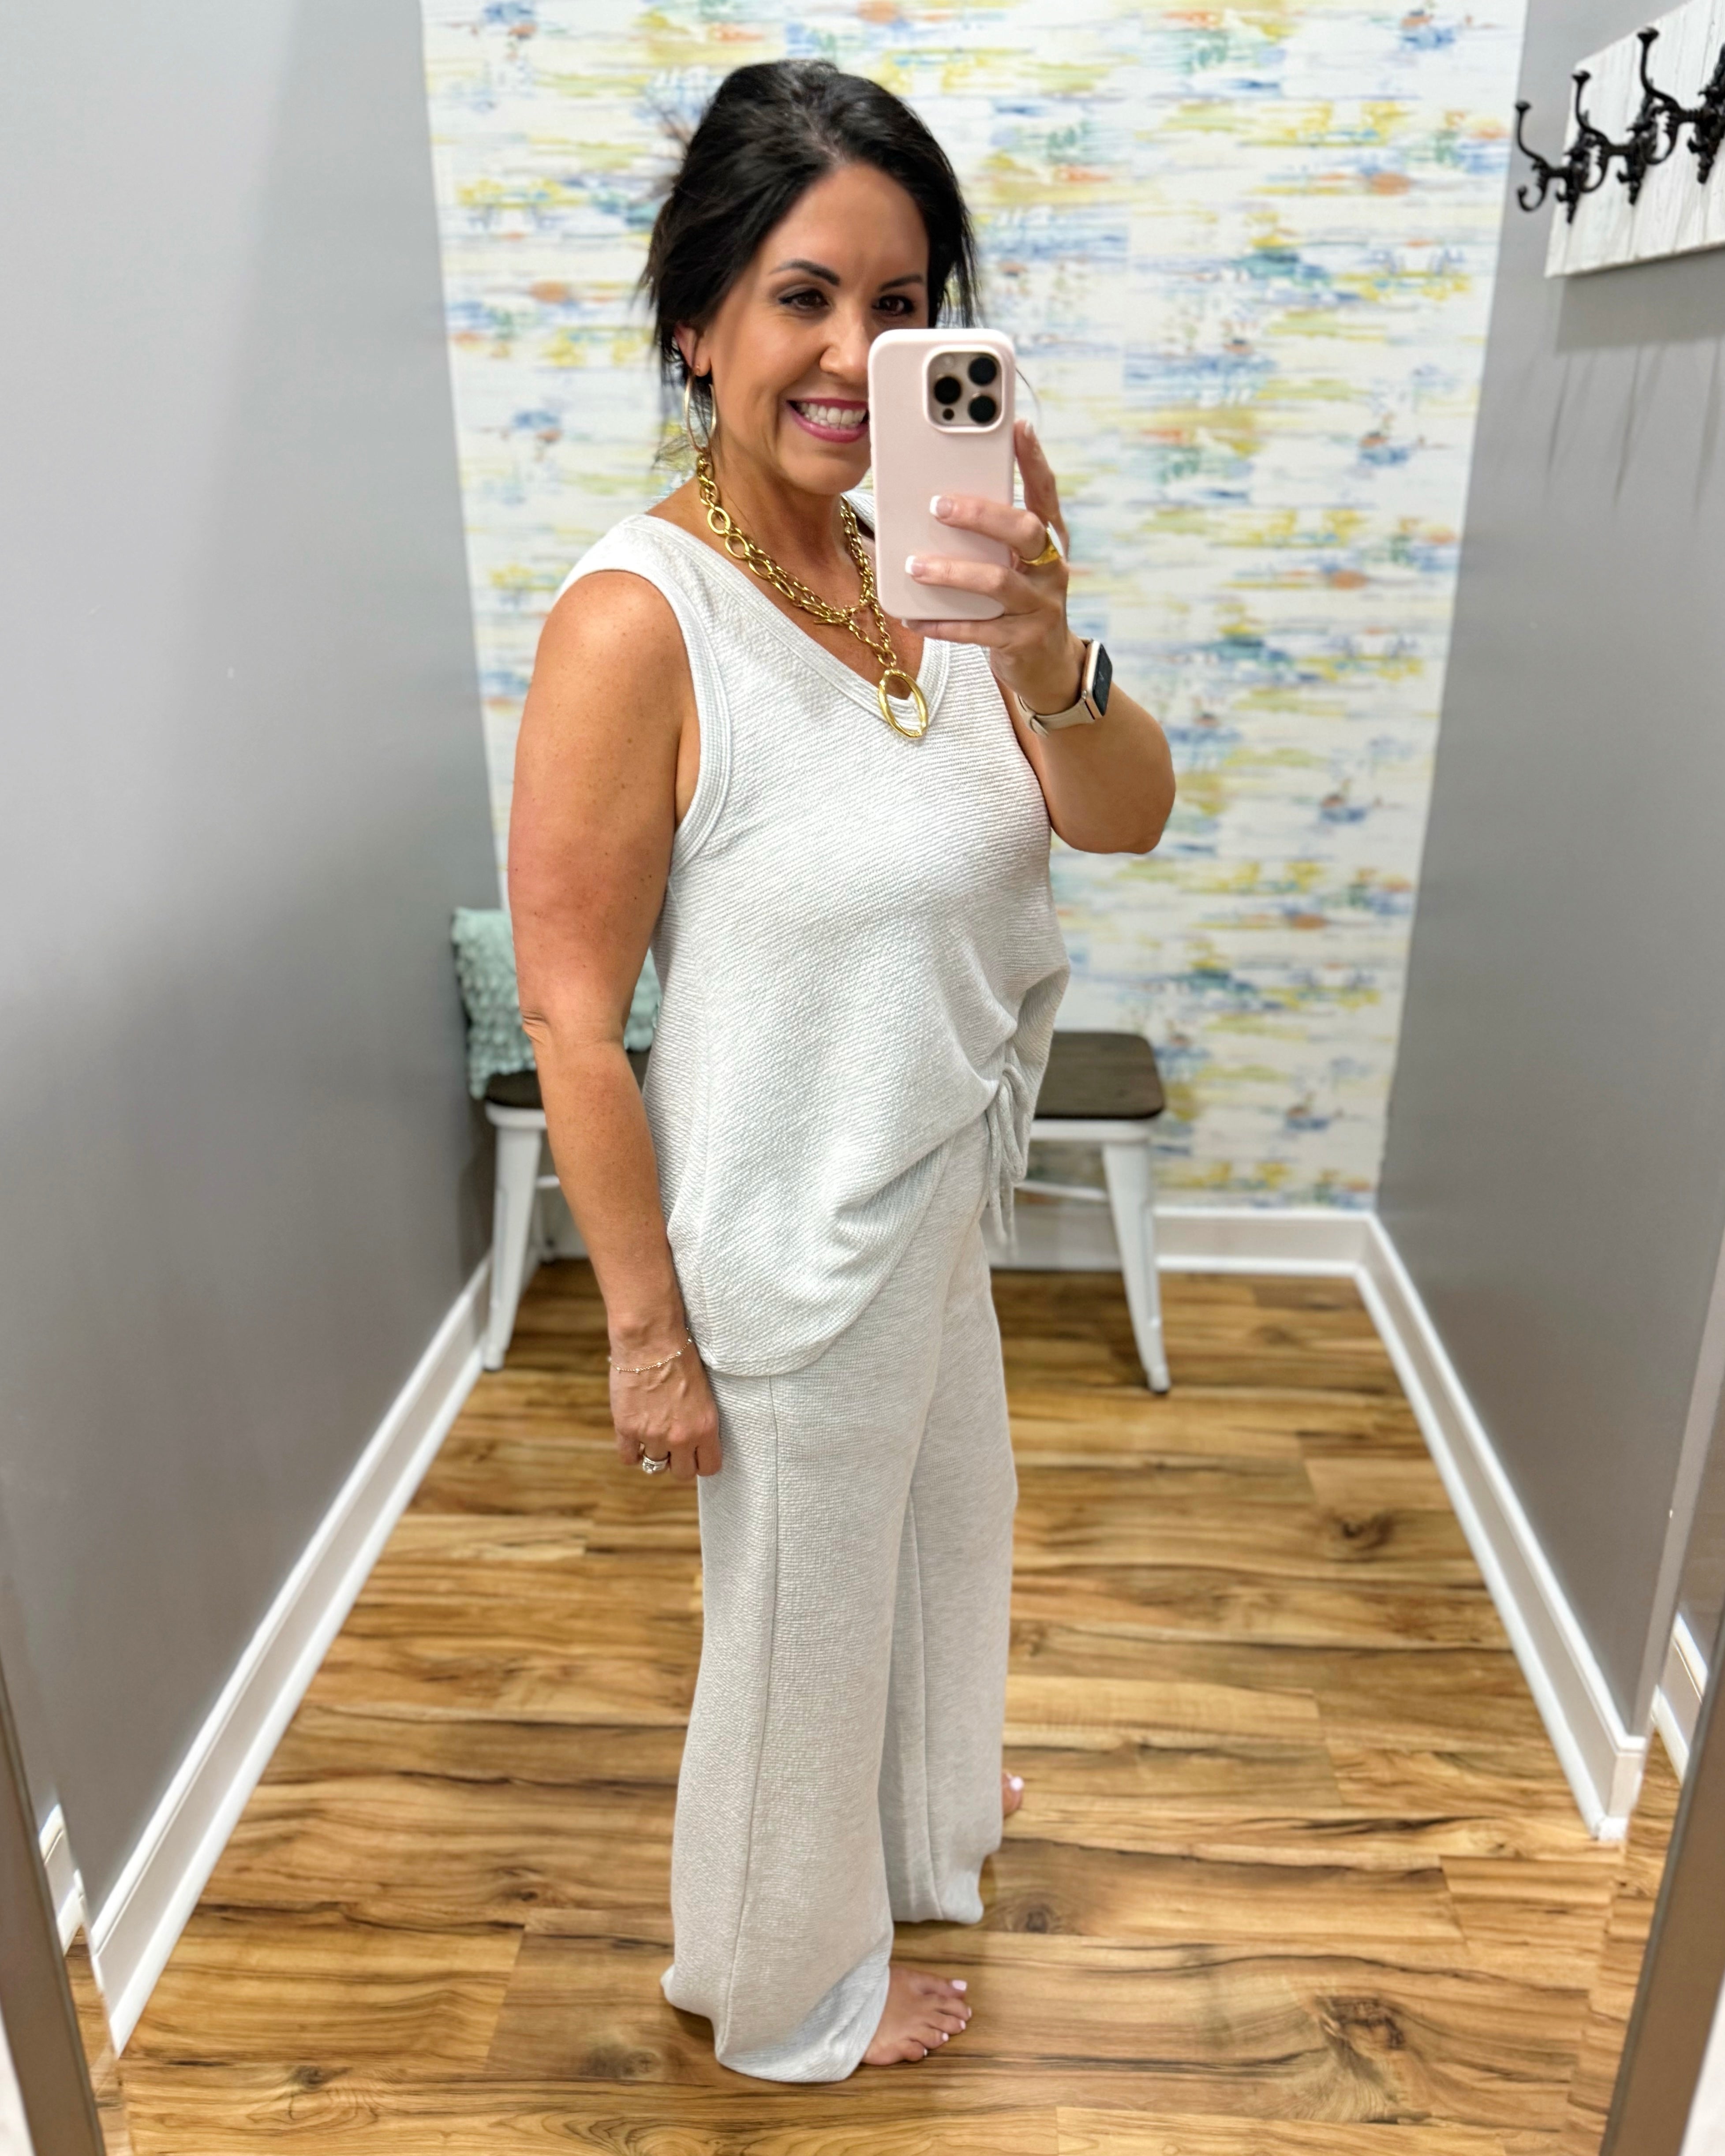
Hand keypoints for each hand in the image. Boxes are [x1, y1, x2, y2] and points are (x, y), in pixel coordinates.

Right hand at [610, 1341, 721, 1482]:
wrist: (652, 1340)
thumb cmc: (681, 1357)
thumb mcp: (704, 1393)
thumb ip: (699, 1421)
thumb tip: (694, 1440)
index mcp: (705, 1427)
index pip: (710, 1467)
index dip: (702, 1461)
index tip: (696, 1453)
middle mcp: (681, 1437)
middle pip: (683, 1473)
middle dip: (679, 1461)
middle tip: (673, 1445)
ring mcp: (652, 1435)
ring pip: (655, 1466)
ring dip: (655, 1453)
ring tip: (653, 1434)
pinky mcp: (627, 1429)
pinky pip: (629, 1458)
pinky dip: (632, 1452)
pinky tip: (634, 1438)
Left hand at [902, 420, 1084, 717]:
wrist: (1047, 665)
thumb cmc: (1019, 601)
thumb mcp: (1014, 563)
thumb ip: (991, 536)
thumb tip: (936, 501)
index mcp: (1049, 541)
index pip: (1045, 493)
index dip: (1034, 460)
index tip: (1018, 427)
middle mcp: (1052, 568)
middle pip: (1025, 531)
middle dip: (981, 515)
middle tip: (938, 506)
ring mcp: (1041, 606)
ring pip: (998, 581)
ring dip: (953, 572)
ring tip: (915, 566)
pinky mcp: (1023, 641)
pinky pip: (979, 631)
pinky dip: (944, 624)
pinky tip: (915, 618)